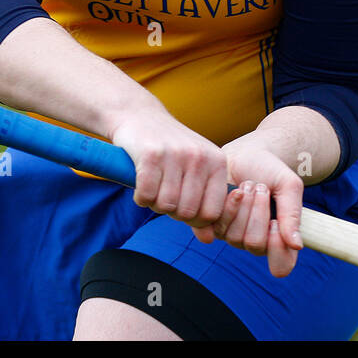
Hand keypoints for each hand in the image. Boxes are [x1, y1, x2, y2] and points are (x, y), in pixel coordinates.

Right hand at [110, 104, 229, 231]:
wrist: (141, 117)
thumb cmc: (172, 151)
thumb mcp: (195, 173)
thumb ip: (204, 206)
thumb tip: (209, 240)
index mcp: (217, 162)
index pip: (213, 212)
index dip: (195, 220)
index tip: (183, 209)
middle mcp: (199, 157)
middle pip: (187, 212)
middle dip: (172, 212)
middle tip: (165, 197)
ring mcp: (176, 155)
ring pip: (166, 206)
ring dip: (155, 204)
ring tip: (154, 188)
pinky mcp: (150, 154)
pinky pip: (146, 195)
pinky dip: (141, 197)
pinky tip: (142, 184)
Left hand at [192, 139, 303, 277]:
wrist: (245, 154)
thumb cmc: (270, 170)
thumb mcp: (289, 185)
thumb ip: (292, 214)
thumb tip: (297, 245)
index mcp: (280, 239)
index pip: (281, 267)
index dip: (277, 247)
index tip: (276, 220)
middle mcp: (257, 242)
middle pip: (255, 245)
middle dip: (258, 212)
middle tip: (261, 189)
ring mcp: (235, 236)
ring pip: (235, 237)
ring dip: (244, 206)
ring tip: (249, 185)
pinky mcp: (215, 227)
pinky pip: (217, 229)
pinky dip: (228, 206)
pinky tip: (234, 191)